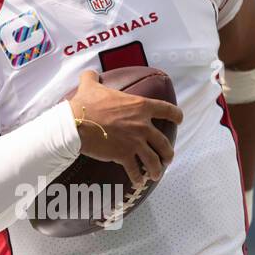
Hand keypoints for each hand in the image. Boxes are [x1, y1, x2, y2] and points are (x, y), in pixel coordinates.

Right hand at [67, 70, 182, 189]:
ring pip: (154, 160)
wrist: (75, 123)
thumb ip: (93, 78)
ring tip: (156, 175)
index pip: (167, 110)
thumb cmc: (84, 104)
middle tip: (168, 158)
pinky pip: (135, 170)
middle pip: (163, 142)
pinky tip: (138, 182)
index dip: (176, 115)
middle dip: (168, 152)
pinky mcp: (124, 156)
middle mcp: (143, 126)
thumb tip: (89, 73)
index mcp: (140, 106)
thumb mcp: (90, 85)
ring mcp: (135, 142)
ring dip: (157, 169)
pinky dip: (138, 177)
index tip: (179, 120)